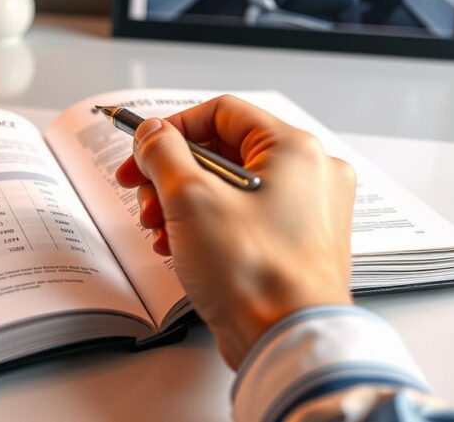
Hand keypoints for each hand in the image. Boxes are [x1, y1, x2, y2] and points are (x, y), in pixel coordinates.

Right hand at [115, 96, 355, 368]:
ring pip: (231, 188)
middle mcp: (310, 174)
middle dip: (173, 174)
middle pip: (224, 151)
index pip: (222, 112)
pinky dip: (208, 226)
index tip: (142, 151)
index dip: (173, 129)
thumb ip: (163, 154)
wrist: (288, 340)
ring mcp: (307, 211)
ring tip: (159, 229)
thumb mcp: (191, 199)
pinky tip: (180, 247)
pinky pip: (244, 218)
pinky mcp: (297, 244)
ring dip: (184, 203)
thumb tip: (153, 134)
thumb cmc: (255, 273)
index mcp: (294, 149)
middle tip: (143, 195)